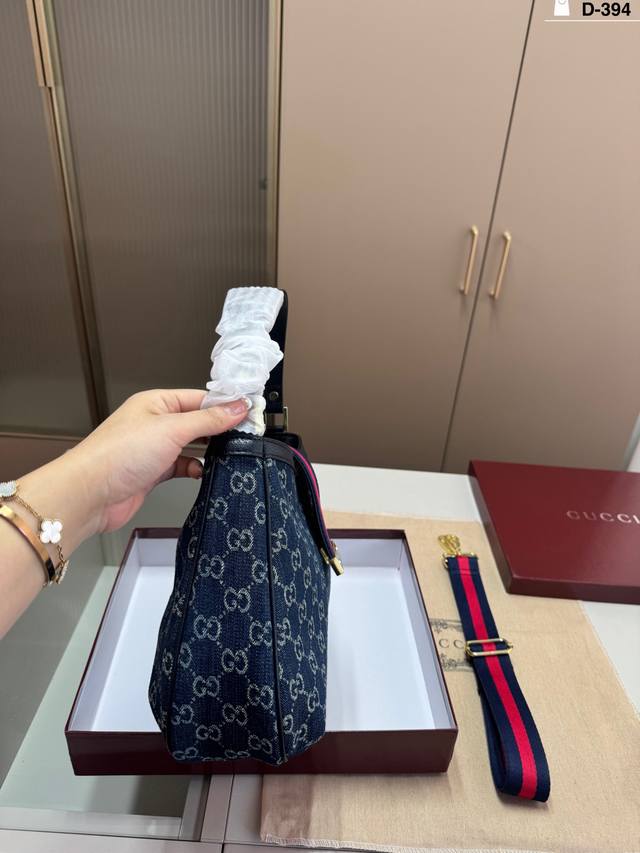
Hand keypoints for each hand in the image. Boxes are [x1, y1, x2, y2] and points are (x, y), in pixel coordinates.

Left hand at [18, 389, 248, 552]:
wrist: (90, 493)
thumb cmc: (117, 455)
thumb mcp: (172, 429)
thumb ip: (208, 419)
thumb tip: (237, 407)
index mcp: (156, 402)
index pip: (199, 398)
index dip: (225, 405)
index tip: (249, 413)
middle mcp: (154, 423)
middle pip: (197, 421)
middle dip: (219, 428)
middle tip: (244, 435)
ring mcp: (153, 448)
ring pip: (191, 445)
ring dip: (208, 451)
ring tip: (228, 455)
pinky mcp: (152, 472)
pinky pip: (181, 466)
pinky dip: (194, 469)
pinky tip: (201, 473)